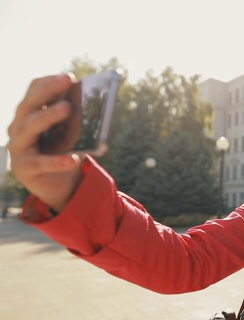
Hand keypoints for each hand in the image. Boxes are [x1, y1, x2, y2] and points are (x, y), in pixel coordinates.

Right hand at [7, 74, 83, 212]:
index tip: (68, 77)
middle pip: (28, 105)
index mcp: (31, 114)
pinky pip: (40, 162)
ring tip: (68, 108)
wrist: (62, 185)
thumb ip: (78, 118)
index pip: (34, 91)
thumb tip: (93, 103)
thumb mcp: (73, 132)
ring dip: (48, 115)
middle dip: (47, 91)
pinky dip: (56, 160)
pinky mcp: (23, 168)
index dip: (49, 82)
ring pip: (29, 127)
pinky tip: (72, 159)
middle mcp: (19, 127)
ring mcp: (18, 146)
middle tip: (66, 82)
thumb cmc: (66, 151)